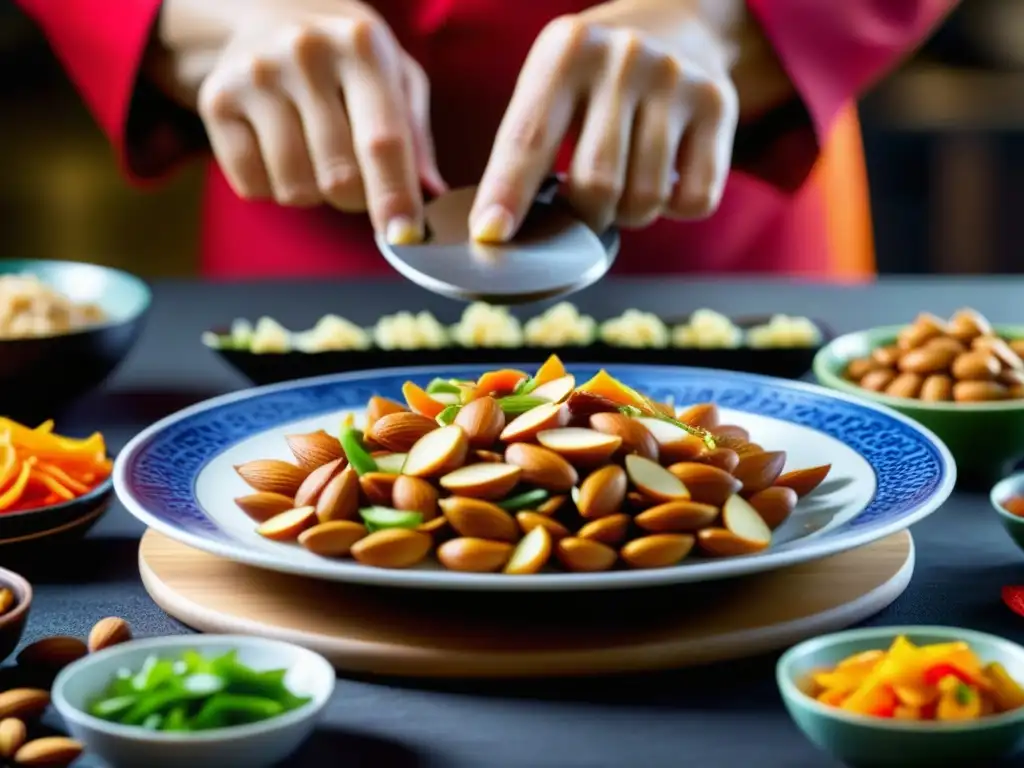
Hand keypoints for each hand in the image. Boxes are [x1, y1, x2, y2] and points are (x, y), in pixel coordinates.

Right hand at [193, 1, 445, 242]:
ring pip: (296, 189)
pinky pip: (254, 187)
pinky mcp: (216, 100)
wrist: (276, 14)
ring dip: (315, 193)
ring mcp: (256, 75)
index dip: (395, 198)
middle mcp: (305, 53)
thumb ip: (415, 138)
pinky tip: (282, 149)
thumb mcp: (398, 79)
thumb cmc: (352, 61)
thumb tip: (430, 197)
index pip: (382, 141)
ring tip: (316, 152)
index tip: (404, 237)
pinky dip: (274, 187)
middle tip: (358, 176)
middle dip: (357, 198)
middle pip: (339, 178)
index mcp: (362, 46)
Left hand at [470, 0, 740, 240]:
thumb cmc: (594, 77)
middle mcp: (623, 58)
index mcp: (566, 51)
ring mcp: (675, 80)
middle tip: (583, 204)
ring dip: (629, 214)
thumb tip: (496, 228)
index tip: (490, 233)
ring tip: (625, 183)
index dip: (508, 193)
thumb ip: (524, 146)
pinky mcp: (719, 105)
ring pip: (645, 200)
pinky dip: (675, 208)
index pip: (529, 138)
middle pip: (596, 184)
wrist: (677, 24)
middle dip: (584, 216)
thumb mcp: (550, 85)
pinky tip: (665, 175)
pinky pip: (694, 200)